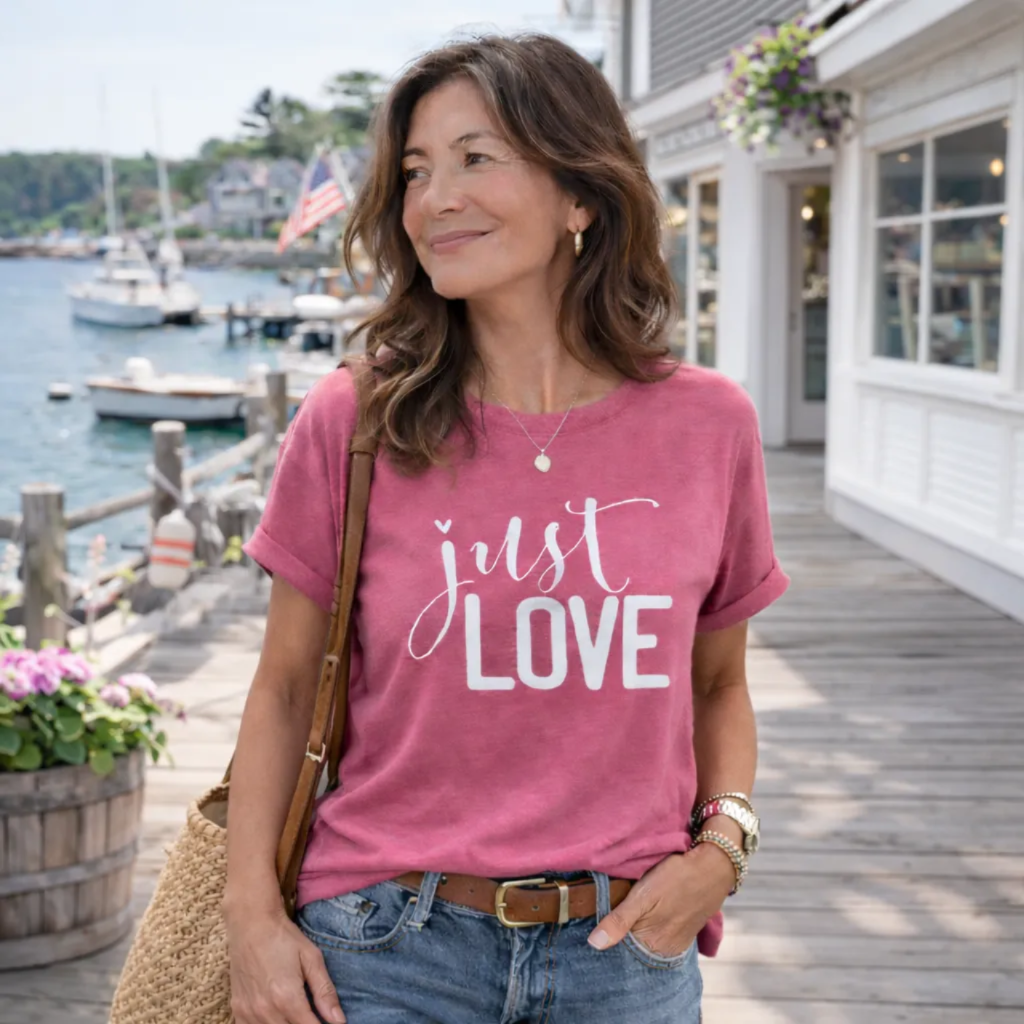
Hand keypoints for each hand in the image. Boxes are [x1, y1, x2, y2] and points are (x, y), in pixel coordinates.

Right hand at [226, 904, 344, 1023]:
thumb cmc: (284, 938)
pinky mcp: (238, 1010)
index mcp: (287, 998)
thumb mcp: (311, 958)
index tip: (328, 1022)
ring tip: (297, 1015)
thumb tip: (339, 1021)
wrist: (251, 923)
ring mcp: (248, 1012)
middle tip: (312, 1015)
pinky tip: (277, 1017)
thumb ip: (325, 992)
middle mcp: (266, 1010)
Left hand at [587, 846, 734, 957]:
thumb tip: (594, 944)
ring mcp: (675, 945)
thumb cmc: (676, 878)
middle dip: (621, 935)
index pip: (619, 951)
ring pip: (645, 943)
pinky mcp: (683, 937)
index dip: (608, 935)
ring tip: (633, 911)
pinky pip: (660, 939)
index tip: (597, 922)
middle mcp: (664, 952)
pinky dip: (651, 930)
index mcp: (651, 945)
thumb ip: (619, 920)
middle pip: (632, 948)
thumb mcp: (643, 895)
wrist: (712, 869)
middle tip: (615, 911)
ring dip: (636, 931)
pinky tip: (648, 915)